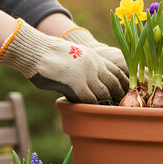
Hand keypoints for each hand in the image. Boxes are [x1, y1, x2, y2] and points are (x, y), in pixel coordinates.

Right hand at [0, 19, 127, 102]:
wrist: (37, 50)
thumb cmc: (52, 54)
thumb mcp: (76, 54)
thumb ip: (87, 66)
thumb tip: (91, 80)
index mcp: (96, 57)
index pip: (117, 72)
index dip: (123, 84)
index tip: (125, 94)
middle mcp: (94, 65)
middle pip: (114, 84)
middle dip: (118, 97)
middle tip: (119, 108)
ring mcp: (86, 74)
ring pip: (104, 93)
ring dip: (106, 104)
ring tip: (107, 113)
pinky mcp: (76, 84)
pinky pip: (89, 99)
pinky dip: (92, 107)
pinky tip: (92, 112)